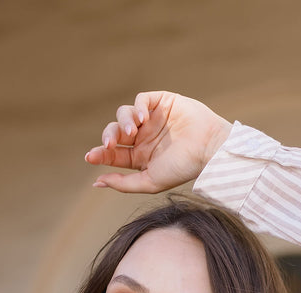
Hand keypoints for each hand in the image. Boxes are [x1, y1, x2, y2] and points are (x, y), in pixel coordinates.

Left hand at [84, 91, 231, 193]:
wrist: (209, 149)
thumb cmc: (182, 169)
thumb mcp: (150, 182)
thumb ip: (124, 184)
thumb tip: (97, 182)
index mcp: (140, 157)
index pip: (114, 154)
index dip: (101, 153)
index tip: (91, 157)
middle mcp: (144, 137)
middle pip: (115, 132)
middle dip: (109, 136)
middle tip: (112, 143)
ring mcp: (152, 119)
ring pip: (124, 114)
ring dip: (123, 122)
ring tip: (134, 129)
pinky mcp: (162, 102)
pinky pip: (141, 100)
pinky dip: (137, 107)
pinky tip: (143, 118)